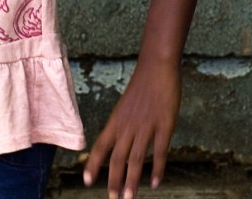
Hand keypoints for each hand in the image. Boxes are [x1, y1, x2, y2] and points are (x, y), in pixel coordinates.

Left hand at [82, 58, 181, 198]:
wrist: (157, 66)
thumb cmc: (142, 86)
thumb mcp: (125, 106)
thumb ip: (122, 125)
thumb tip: (117, 143)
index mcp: (116, 121)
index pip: (100, 146)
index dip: (93, 165)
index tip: (87, 182)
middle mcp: (127, 126)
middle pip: (117, 158)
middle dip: (114, 181)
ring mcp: (146, 126)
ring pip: (136, 159)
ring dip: (132, 181)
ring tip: (129, 198)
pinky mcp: (164, 125)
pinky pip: (160, 151)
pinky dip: (157, 169)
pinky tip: (156, 183)